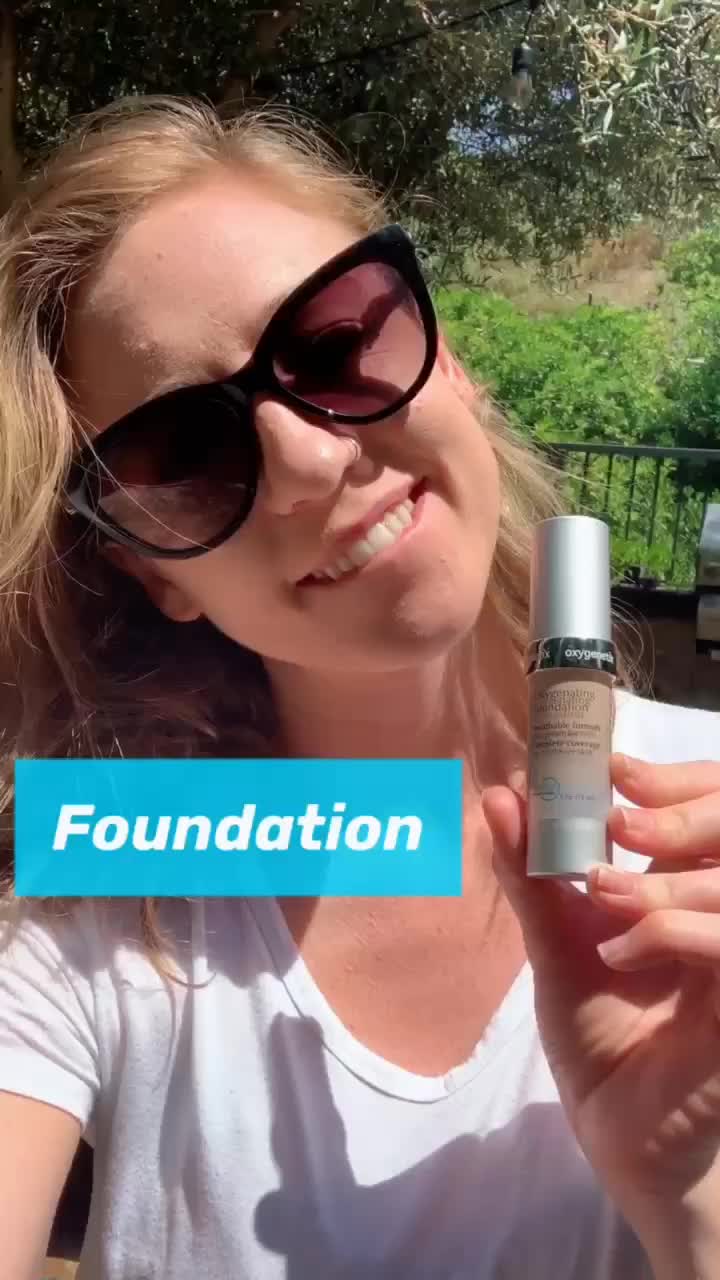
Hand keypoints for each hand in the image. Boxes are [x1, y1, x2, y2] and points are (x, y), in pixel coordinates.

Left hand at [483, 755, 719, 1271]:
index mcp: (691, 894)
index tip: (602, 764)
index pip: (699, 813)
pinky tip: (620, 953)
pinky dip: (670, 931)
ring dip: (656, 878)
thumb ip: (532, 876)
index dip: (668, 781)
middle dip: (670, 811)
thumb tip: (498, 794)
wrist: (624, 1143)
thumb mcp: (557, 949)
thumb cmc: (602, 1043)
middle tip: (607, 818)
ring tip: (596, 892)